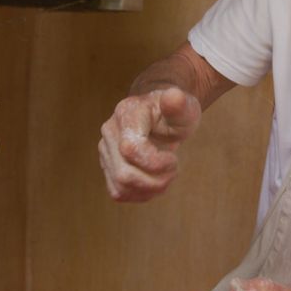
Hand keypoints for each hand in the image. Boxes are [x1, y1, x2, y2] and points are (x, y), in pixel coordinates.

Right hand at [97, 87, 200, 201]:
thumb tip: (173, 96)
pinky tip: (155, 182)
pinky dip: (141, 194)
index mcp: (126, 113)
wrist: (161, 115)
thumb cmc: (175, 111)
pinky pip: (119, 192)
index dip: (155, 163)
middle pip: (124, 173)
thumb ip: (179, 104)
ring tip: (166, 177)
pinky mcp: (107, 167)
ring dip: (150, 189)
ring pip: (120, 186)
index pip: (130, 149)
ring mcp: (105, 150)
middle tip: (174, 171)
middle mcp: (109, 131)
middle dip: (155, 180)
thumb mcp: (184, 106)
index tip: (173, 160)